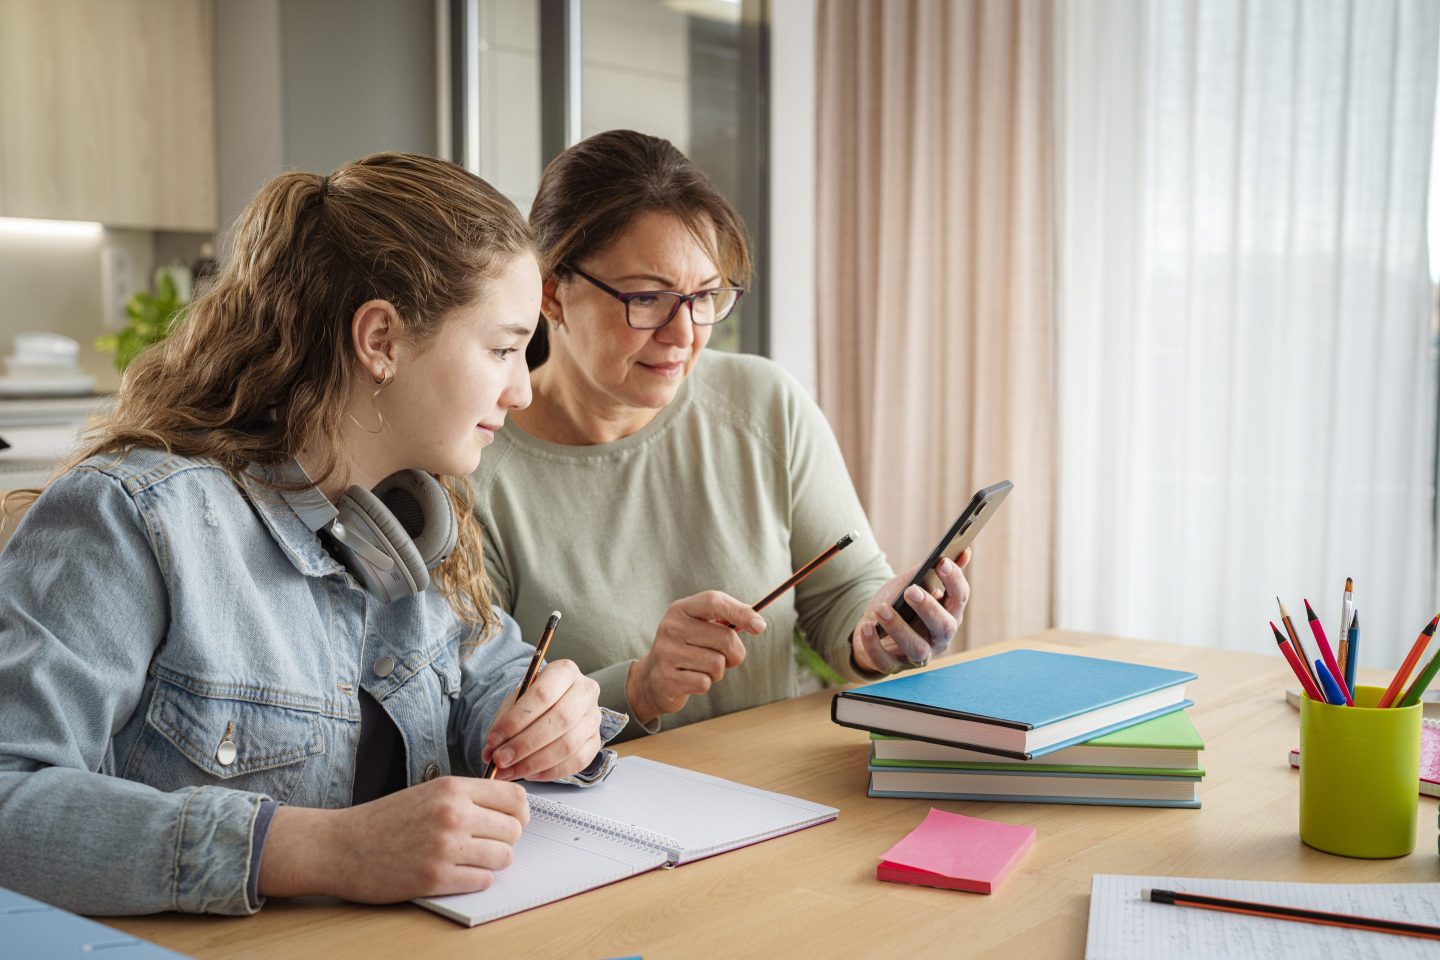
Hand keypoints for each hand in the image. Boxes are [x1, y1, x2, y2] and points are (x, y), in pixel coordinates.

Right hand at [259, 776, 529, 901]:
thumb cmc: (384, 820)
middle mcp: (453, 814)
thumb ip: (467, 798)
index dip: (519, 812)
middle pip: (514, 830)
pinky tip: (456, 873)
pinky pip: (482, 881)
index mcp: (452, 788)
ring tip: (470, 859)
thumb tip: (511, 811)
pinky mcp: (435, 878)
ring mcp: (445, 847)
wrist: (341, 846)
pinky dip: (475, 880)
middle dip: (505, 839)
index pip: (515, 796)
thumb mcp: (427, 792)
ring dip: (492, 862)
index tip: (512, 821)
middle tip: (486, 844)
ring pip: (503, 857)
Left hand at [482, 659, 601, 780]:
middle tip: (501, 760)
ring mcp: (594, 718)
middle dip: (525, 744)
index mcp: (564, 671)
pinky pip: (576, 762)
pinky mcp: (596, 742)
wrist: (552, 706)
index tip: (493, 739)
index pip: (542, 695)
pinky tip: (529, 774)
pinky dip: (550, 772)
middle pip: (559, 720)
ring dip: (535, 762)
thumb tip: (491, 754)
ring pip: (568, 744)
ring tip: (510, 771)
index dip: (516, 720)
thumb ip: (504, 725)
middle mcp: (586, 691)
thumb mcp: (515, 703)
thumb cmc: (531, 703)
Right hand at [626, 591, 766, 724]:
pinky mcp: (665, 678)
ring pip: (717, 664)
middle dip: (734, 653)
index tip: (760, 627)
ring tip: (701, 667)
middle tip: (724, 657)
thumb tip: (757, 623)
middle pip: (725, 638)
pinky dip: (704, 684)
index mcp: (681, 609)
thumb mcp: (701, 627)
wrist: (653, 678)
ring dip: (717, 671)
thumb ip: (727, 620)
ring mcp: (666, 652)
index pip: (714, 601)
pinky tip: (690, 679)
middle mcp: (670, 627)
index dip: (740, 612)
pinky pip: (704, 683)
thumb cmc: (688, 648)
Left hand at [851, 547, 970, 673]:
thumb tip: (964, 551)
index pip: (959, 598)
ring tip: (882, 608)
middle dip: (929, 609)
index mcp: (948, 614)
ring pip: (916, 648)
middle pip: (944, 627)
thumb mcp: (914, 584)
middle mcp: (938, 638)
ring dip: (899, 628)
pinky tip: (866, 626)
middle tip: (911, 591)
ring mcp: (917, 655)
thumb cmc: (900, 605)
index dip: (954, 581)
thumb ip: (933, 570)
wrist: (874, 628)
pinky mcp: (892, 665)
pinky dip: (874, 645)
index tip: (942, 563)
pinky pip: (885, 660)